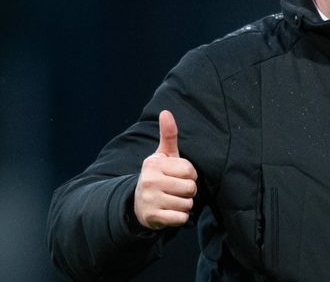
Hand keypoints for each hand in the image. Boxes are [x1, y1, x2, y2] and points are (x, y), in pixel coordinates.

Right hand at [133, 110, 197, 229]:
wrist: (139, 204)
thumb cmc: (158, 175)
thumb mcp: (163, 155)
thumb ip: (168, 135)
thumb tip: (166, 112)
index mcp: (154, 164)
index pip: (190, 171)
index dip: (190, 174)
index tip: (179, 175)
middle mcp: (149, 181)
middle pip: (190, 188)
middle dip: (189, 190)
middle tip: (177, 189)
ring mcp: (150, 200)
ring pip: (187, 204)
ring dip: (185, 204)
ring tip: (173, 200)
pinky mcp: (153, 218)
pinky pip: (181, 218)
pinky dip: (180, 217)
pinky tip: (171, 211)